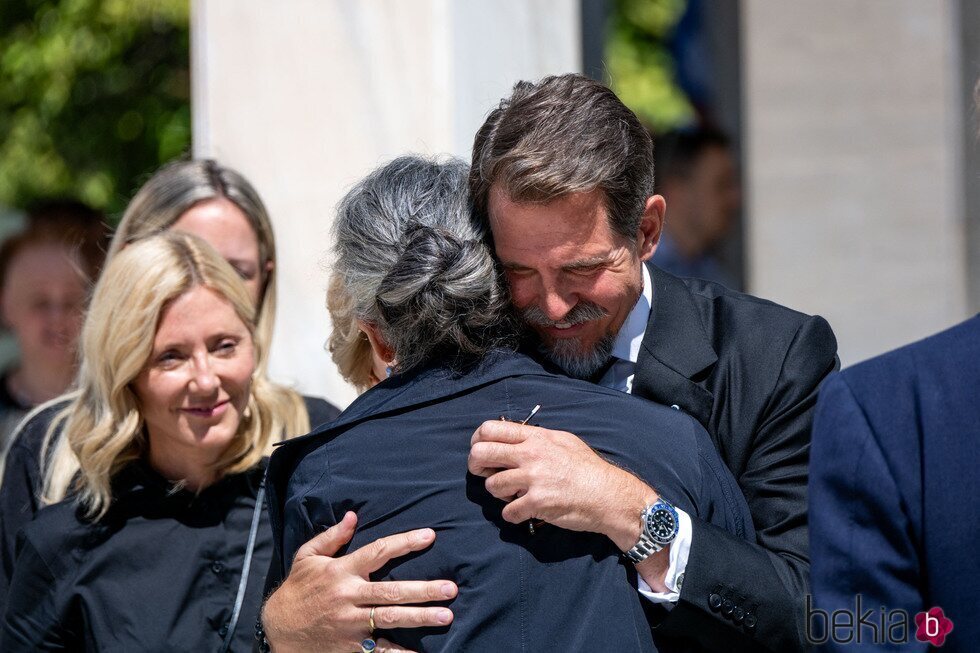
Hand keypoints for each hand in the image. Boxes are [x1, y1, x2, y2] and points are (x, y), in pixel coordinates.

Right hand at [262, 512, 456, 652]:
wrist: (278, 629)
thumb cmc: (297, 589)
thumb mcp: (307, 557)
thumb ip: (331, 537)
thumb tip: (353, 516)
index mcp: (341, 571)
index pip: (378, 552)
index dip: (404, 542)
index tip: (430, 536)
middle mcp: (349, 597)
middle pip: (391, 591)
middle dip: (423, 590)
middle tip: (450, 588)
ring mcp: (351, 624)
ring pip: (390, 619)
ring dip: (420, 618)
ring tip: (446, 616)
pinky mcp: (351, 646)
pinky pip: (380, 652)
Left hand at [468, 420, 657, 551]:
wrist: (608, 495)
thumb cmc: (587, 468)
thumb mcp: (563, 440)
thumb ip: (536, 438)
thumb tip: (514, 437)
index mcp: (536, 437)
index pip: (490, 429)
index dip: (477, 440)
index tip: (481, 451)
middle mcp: (530, 455)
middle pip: (481, 454)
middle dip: (476, 466)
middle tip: (485, 474)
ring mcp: (533, 479)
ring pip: (491, 486)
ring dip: (499, 493)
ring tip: (515, 494)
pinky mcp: (536, 503)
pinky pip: (507, 512)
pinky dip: (513, 515)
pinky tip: (526, 511)